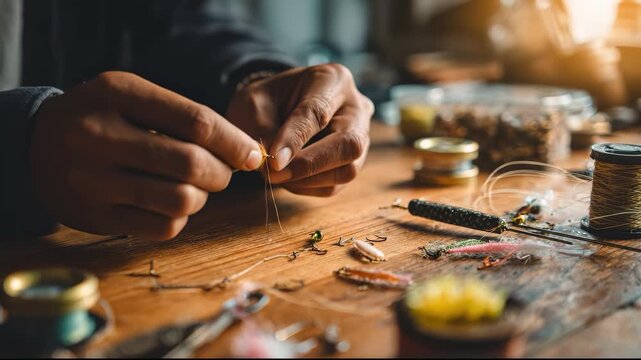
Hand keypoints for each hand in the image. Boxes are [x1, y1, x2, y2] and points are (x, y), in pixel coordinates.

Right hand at [31, 71, 262, 238]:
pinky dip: (180, 218)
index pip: (197, 122)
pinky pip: (163, 228)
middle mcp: (99, 135)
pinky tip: (169, 205)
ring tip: (194, 188)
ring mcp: (93, 180)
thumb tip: (245, 151)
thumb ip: (184, 117)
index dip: (235, 142)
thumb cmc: (101, 117)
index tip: (253, 154)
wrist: (35, 145)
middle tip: (223, 173)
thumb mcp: (131, 96)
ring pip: (181, 201)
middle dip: (222, 173)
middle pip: (192, 164)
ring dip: (202, 198)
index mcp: (117, 94)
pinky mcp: (94, 217)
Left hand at [226, 63, 372, 196]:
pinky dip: (307, 187)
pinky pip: (335, 185)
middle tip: (274, 174)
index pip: (318, 112)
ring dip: (307, 180)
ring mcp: (360, 138)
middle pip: (349, 144)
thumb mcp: (255, 104)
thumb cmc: (267, 101)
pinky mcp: (353, 163)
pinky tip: (287, 178)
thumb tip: (275, 166)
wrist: (276, 108)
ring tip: (275, 175)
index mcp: (333, 80)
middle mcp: (356, 108)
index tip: (273, 160)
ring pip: (347, 170)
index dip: (295, 139)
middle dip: (310, 164)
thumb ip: (265, 131)